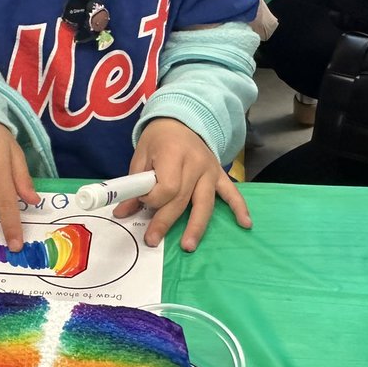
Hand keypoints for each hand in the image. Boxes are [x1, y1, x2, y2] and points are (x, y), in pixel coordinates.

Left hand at [114, 118, 250, 251]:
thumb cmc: (157, 140)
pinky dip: (239, 207)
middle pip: (182, 199)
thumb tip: (122, 213)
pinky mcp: (220, 174)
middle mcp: (195, 162)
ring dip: (196, 226)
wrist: (181, 120)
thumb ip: (134, 186)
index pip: (167, 187)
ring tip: (188, 246)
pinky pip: (231, 192)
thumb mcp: (140, 157)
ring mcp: (210, 169)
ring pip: (204, 203)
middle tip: (152, 240)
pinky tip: (245, 223)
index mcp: (173, 154)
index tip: (141, 201)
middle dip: (165, 221)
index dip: (152, 199)